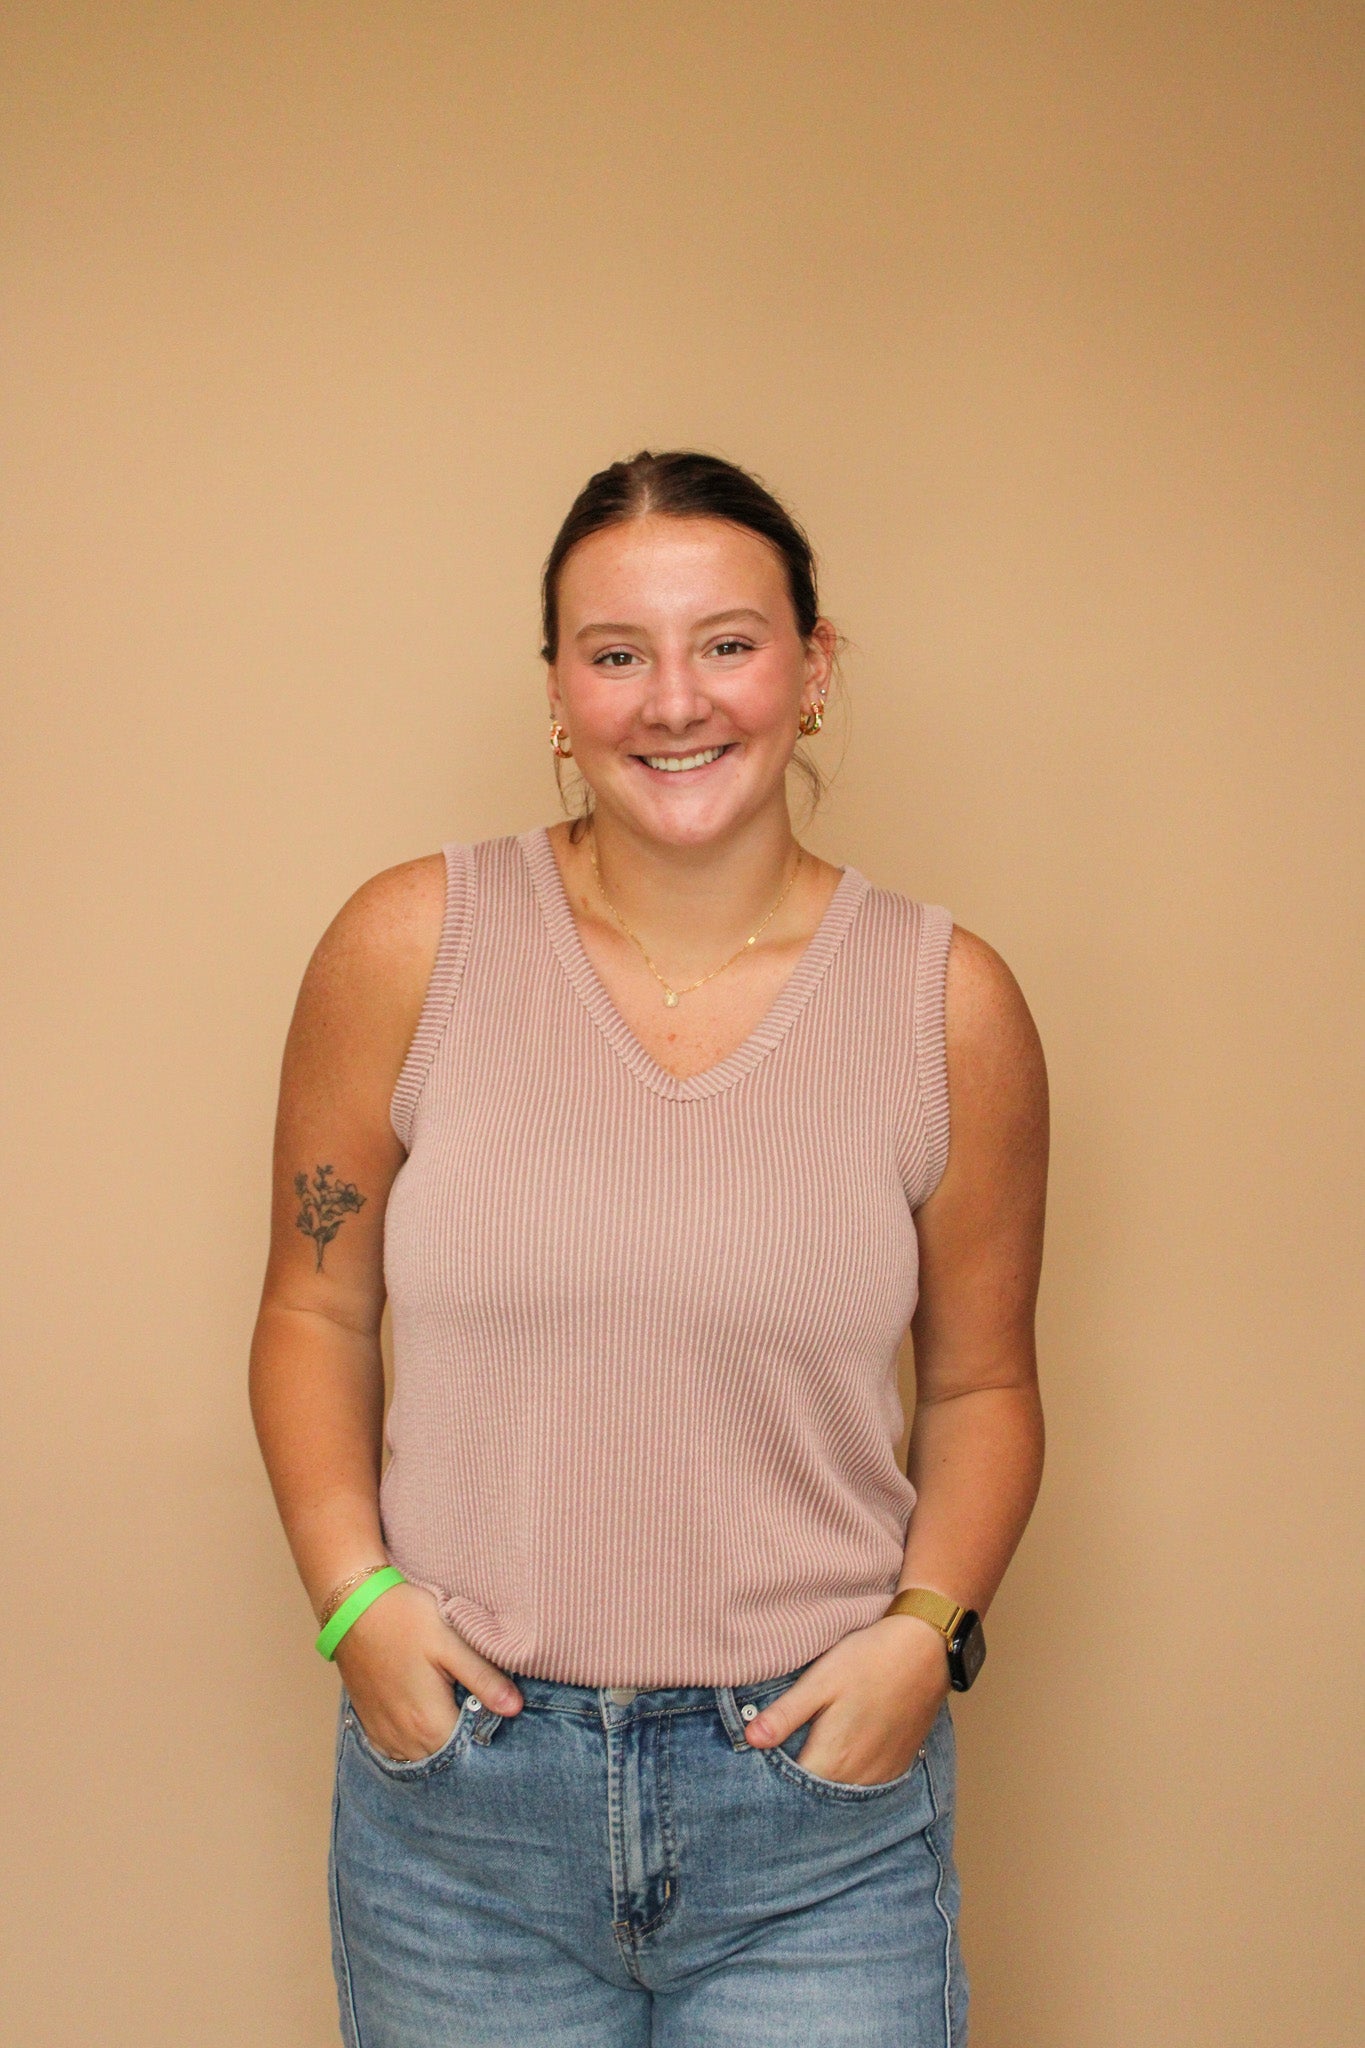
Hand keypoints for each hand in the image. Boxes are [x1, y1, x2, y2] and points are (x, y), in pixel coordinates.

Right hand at [333, 1581, 521, 1761]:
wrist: (353, 1607)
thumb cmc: (405, 1619)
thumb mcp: (451, 1643)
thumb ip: (483, 1678)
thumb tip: (516, 1709)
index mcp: (429, 1722)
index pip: (469, 1751)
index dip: (486, 1735)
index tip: (496, 1714)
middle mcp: (405, 1739)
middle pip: (445, 1758)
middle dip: (464, 1742)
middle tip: (476, 1707)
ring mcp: (384, 1735)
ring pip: (422, 1758)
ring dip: (439, 1744)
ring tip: (452, 1711)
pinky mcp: (370, 1725)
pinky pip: (398, 1752)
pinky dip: (415, 1744)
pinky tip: (425, 1719)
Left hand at [743, 1616, 949, 1784]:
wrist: (925, 1651)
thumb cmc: (868, 1660)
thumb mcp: (820, 1680)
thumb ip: (785, 1715)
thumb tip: (751, 1740)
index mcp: (832, 1758)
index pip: (792, 1786)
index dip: (773, 1776)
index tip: (761, 1762)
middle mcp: (858, 1777)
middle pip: (817, 1793)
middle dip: (797, 1781)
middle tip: (781, 1756)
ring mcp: (881, 1774)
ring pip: (841, 1790)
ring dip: (825, 1779)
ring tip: (812, 1752)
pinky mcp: (898, 1765)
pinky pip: (866, 1784)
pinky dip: (850, 1776)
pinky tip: (843, 1753)